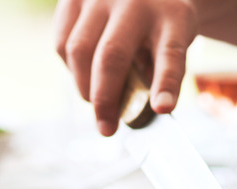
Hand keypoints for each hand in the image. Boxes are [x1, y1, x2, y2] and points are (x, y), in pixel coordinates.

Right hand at [54, 0, 198, 135]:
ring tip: (97, 102)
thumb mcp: (174, 41)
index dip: (166, 83)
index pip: (170, 53)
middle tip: (107, 129)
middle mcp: (135, 2)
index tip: (162, 108)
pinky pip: (62, 42)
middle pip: (112, 56)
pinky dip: (70, 69)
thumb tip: (141, 109)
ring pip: (79, 50)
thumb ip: (160, 72)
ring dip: (84, 86)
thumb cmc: (161, 23)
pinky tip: (84, 75)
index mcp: (171, 16)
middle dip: (106, 99)